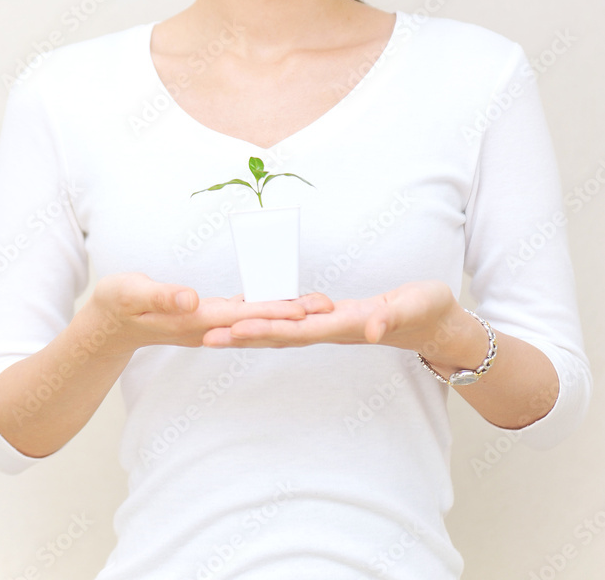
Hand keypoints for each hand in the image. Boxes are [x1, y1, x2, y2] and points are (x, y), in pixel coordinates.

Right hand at [83, 272, 334, 356]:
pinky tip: (283, 303)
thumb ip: (161, 297)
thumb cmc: (117, 303)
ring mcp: (209, 326)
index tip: (303, 311)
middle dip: (293, 315)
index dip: (273, 312)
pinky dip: (265, 309)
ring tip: (317, 306)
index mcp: (194, 320)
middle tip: (329, 307)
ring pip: (254, 321)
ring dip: (285, 314)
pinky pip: (244, 315)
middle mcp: (208, 327)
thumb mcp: (132, 293)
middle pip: (257, 322)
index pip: (242, 317)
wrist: (108, 324)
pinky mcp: (207, 318)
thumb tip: (191, 300)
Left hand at [202, 280, 461, 352]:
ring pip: (284, 329)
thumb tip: (369, 330)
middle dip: (243, 335)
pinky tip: (252, 314)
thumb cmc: (427, 311)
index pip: (297, 330)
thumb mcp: (413, 308)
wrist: (437, 323)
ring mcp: (332, 325)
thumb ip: (390, 317)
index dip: (265, 329)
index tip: (234, 331)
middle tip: (206, 336)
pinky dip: (271, 318)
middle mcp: (332, 329)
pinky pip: (295, 319)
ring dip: (251, 330)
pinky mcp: (334, 317)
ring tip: (217, 331)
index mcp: (346, 325)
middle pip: (280, 335)